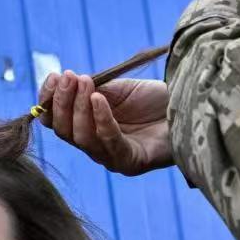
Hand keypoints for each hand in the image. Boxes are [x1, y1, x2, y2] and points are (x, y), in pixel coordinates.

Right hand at [37, 71, 172, 175]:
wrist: (190, 107)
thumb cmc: (154, 100)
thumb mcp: (117, 90)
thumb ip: (91, 90)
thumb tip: (65, 81)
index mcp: (87, 128)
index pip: (56, 121)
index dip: (49, 101)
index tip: (53, 77)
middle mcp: (96, 147)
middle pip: (65, 132)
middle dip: (63, 102)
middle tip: (69, 77)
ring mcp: (112, 158)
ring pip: (83, 139)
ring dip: (79, 108)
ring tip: (84, 82)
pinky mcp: (131, 163)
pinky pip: (110, 142)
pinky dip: (102, 119)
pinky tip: (99, 99)